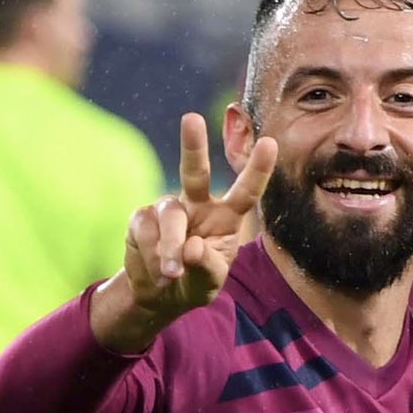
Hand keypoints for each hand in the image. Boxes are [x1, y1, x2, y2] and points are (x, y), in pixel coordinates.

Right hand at [93, 113, 276, 351]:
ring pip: (170, 216)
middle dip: (193, 145)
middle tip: (192, 118)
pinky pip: (145, 230)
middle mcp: (198, 204)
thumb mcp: (210, 282)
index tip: (270, 143)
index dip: (257, 169)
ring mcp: (169, 208)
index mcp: (227, 217)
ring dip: (169, 247)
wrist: (159, 294)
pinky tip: (156, 271)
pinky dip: (150, 254)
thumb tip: (191, 248)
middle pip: (195, 171)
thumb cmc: (195, 283)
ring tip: (171, 274)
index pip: (246, 191)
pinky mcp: (142, 217)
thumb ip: (206, 267)